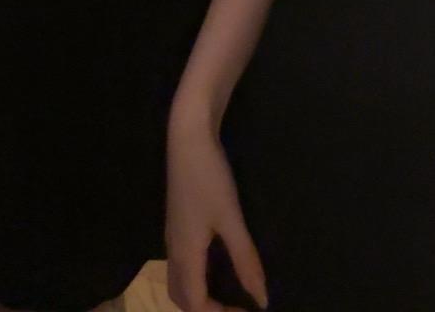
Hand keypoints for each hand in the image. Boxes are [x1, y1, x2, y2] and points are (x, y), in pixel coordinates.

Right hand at [166, 116, 266, 310]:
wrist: (187, 139)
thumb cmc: (209, 178)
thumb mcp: (231, 218)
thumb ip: (245, 259)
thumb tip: (261, 298)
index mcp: (185, 255)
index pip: (194, 304)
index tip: (247, 311)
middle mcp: (173, 251)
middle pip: (181, 298)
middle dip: (205, 310)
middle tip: (236, 307)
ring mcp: (173, 236)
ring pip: (179, 282)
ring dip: (199, 296)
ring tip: (227, 295)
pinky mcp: (177, 224)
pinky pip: (181, 265)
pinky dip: (197, 278)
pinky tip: (216, 267)